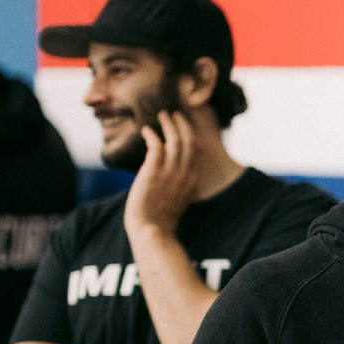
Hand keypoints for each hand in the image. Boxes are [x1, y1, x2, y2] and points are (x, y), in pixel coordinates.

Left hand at [124, 109, 199, 235]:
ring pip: (175, 140)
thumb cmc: (161, 220)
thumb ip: (181, 187)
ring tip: (163, 115)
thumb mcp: (179, 202)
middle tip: (176, 114)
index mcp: (193, 181)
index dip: (191, 137)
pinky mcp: (154, 171)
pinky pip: (156, 145)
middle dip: (183, 125)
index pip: (196, 153)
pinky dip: (152, 135)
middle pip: (189, 142)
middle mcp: (185, 174)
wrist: (151, 229)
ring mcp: (170, 172)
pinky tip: (146, 130)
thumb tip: (177, 180)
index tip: (184, 129)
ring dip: (169, 125)